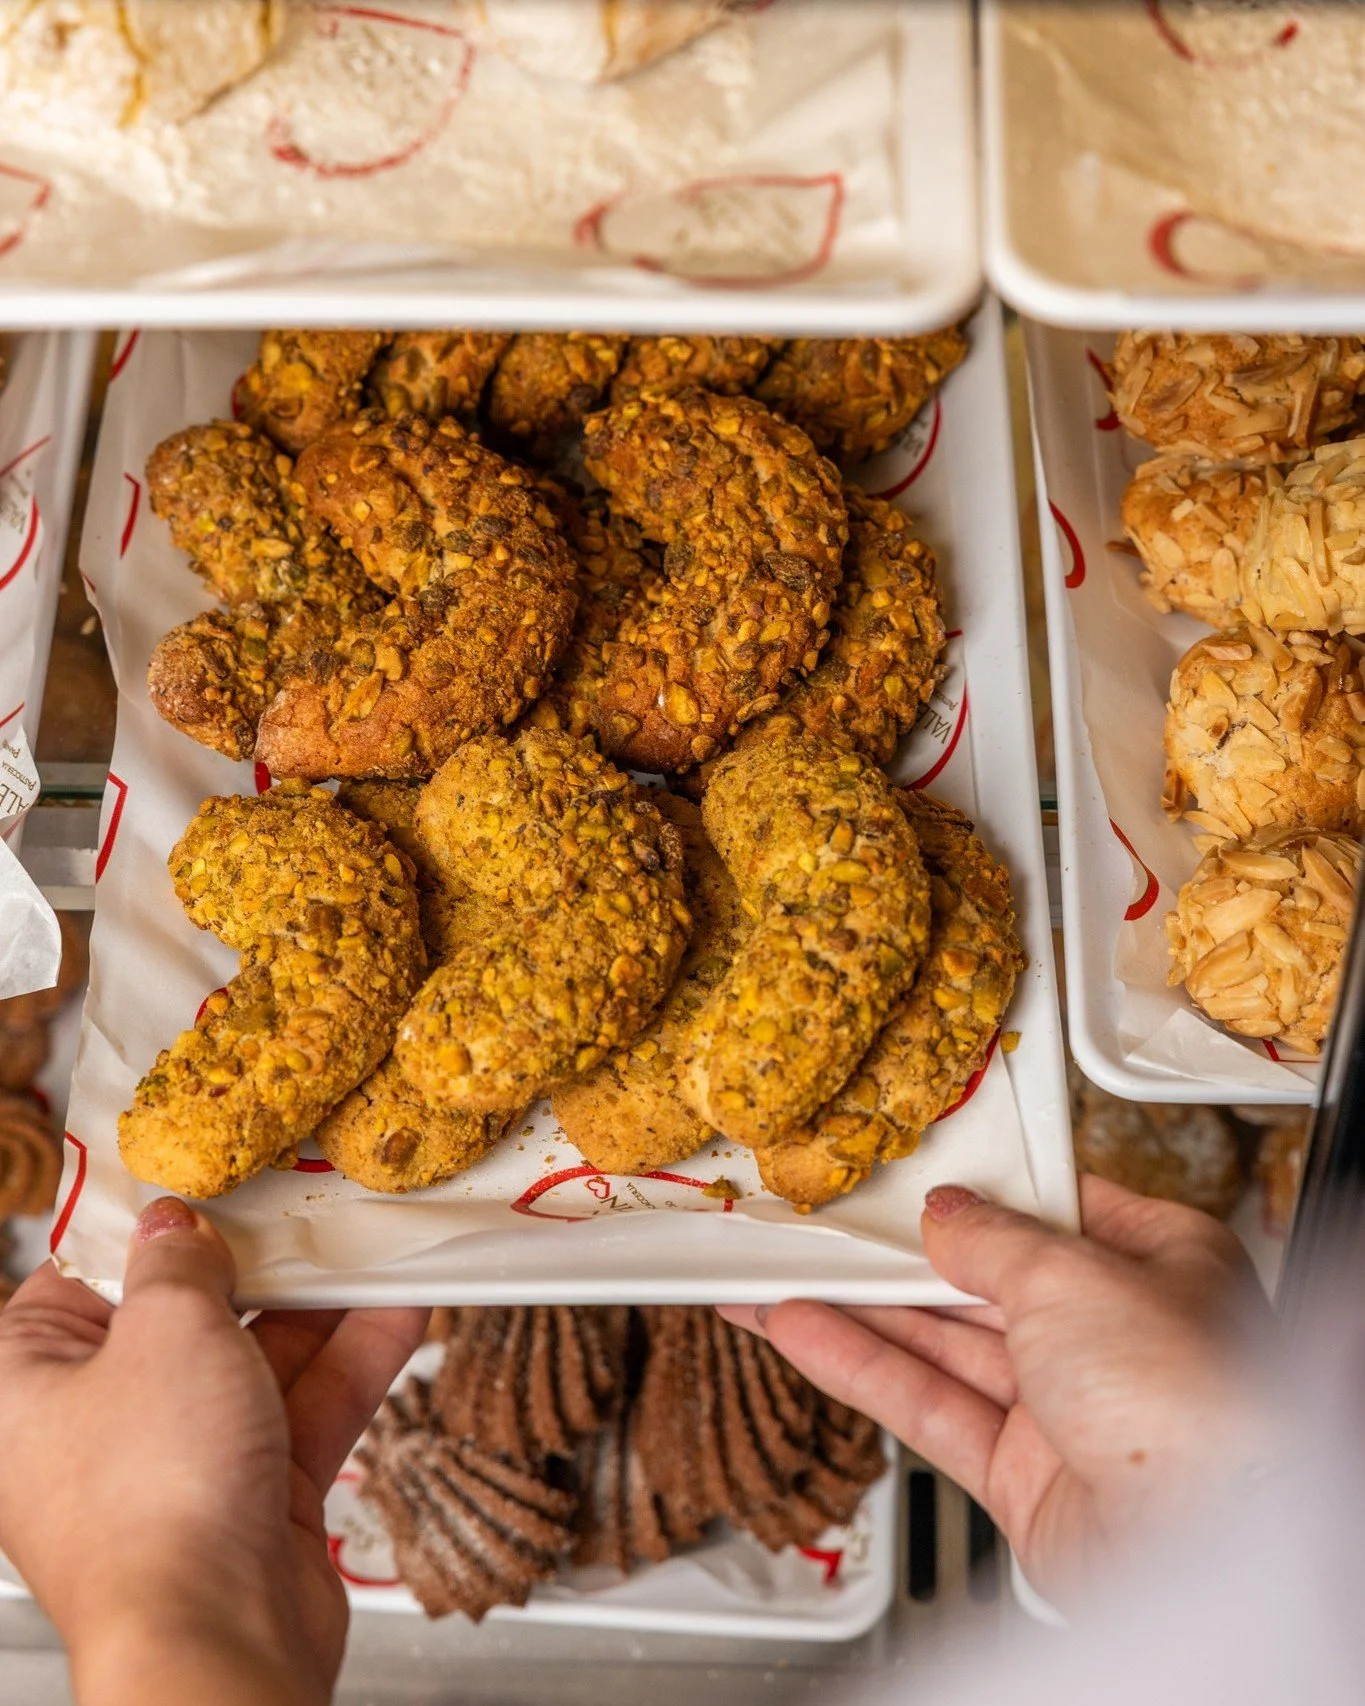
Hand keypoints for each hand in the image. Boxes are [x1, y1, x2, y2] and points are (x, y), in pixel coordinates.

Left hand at [0, 1198, 426, 1705]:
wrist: (216, 1638)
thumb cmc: (151, 1502)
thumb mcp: (166, 1329)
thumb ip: (180, 1261)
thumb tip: (178, 1223)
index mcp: (32, 1379)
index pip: (87, 1273)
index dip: (152, 1226)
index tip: (210, 1179)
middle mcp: (100, 1421)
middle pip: (187, 1312)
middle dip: (259, 1263)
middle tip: (309, 1205)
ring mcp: (180, 1460)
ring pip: (257, 1358)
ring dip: (322, 1306)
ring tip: (375, 1246)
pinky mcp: (251, 1494)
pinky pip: (303, 1407)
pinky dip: (352, 1360)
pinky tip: (400, 1309)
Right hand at [720, 1175, 1274, 1604]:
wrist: (1207, 1547)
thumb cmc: (1193, 1399)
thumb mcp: (1075, 1275)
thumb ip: (993, 1241)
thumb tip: (947, 1214)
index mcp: (1162, 1264)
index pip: (1051, 1212)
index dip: (974, 1195)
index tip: (904, 1179)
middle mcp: (1119, 1336)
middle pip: (986, 1281)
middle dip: (898, 1259)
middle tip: (820, 1228)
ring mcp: (1070, 1410)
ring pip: (945, 1346)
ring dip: (859, 1312)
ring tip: (777, 1276)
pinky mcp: (1026, 1478)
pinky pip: (930, 1406)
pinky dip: (863, 1369)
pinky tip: (802, 1333)